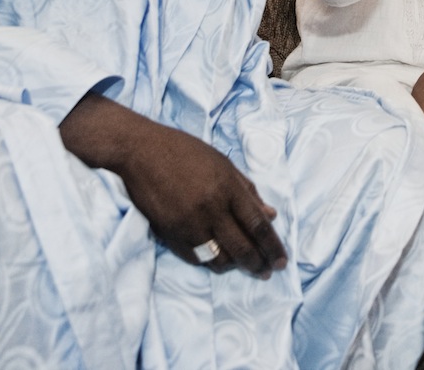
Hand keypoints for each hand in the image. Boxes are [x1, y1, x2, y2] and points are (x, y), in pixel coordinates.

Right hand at [116, 121, 287, 278]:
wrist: (140, 151)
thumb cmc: (184, 151)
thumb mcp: (222, 162)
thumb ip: (247, 190)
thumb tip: (271, 215)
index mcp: (227, 186)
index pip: (258, 224)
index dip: (273, 246)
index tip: (282, 261)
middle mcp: (211, 208)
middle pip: (242, 248)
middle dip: (259, 264)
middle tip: (267, 272)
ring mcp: (190, 224)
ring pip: (220, 259)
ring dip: (235, 266)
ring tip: (244, 266)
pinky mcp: (171, 234)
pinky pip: (197, 259)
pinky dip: (211, 262)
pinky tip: (219, 260)